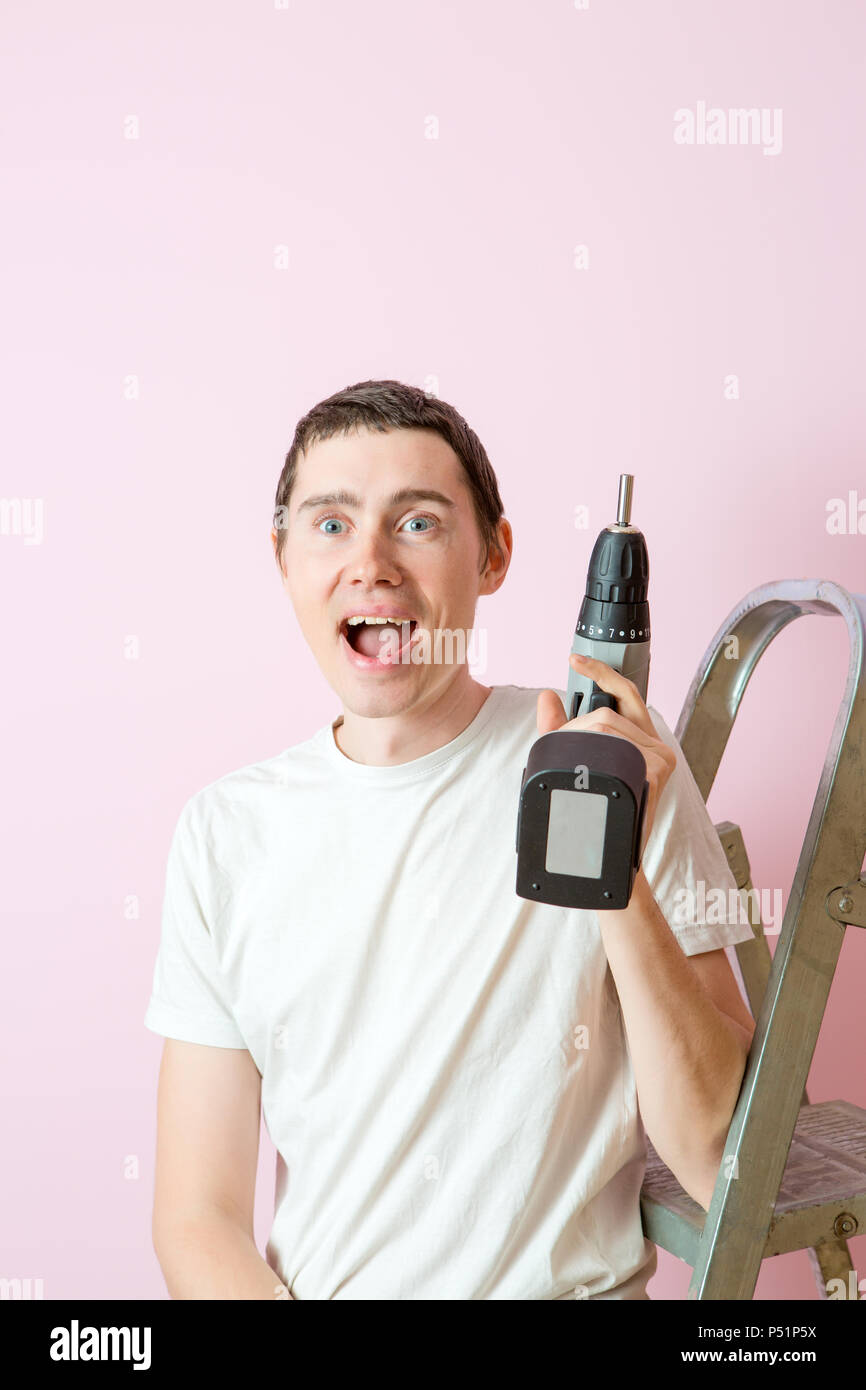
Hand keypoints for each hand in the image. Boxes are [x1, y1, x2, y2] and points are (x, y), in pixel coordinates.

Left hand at [536, 653, 675, 844]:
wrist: (607, 859)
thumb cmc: (595, 813)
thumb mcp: (573, 764)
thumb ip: (560, 730)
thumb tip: (547, 697)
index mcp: (641, 742)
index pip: (626, 694)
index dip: (601, 672)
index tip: (575, 659)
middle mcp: (655, 747)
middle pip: (611, 709)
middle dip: (577, 722)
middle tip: (559, 740)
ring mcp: (658, 758)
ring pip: (609, 725)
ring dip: (579, 738)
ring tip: (571, 767)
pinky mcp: (656, 770)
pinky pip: (616, 744)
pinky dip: (592, 750)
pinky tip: (587, 768)